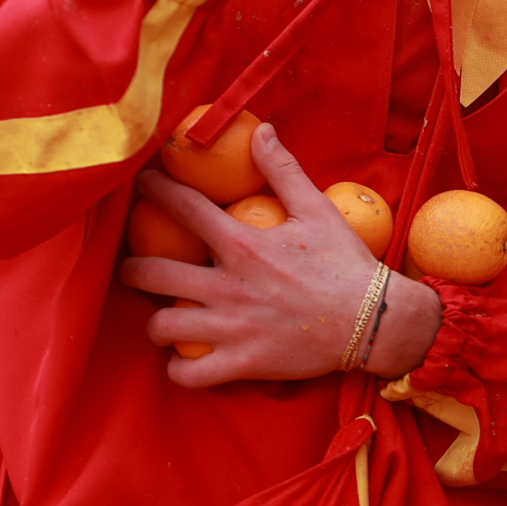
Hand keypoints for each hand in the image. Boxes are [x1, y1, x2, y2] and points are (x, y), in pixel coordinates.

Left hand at [118, 125, 442, 387]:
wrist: (374, 321)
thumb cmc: (345, 262)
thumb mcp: (317, 208)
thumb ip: (282, 169)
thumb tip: (259, 130)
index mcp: (244, 244)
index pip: (183, 208)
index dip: (156, 190)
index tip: (143, 184)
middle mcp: (228, 287)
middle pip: (151, 273)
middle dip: (132, 267)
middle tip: (133, 266)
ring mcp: (232, 329)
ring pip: (162, 327)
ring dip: (155, 321)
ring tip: (161, 315)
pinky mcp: (242, 364)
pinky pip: (189, 375)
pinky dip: (178, 369)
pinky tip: (182, 358)